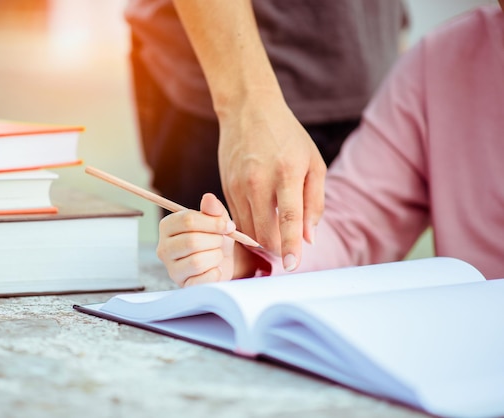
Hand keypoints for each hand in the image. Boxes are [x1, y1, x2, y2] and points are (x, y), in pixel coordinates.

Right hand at [157, 193, 236, 286]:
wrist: (224, 262)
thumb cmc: (215, 238)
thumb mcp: (216, 220)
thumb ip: (212, 209)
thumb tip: (209, 198)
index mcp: (167, 226)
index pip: (187, 220)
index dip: (213, 222)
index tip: (229, 225)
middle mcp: (164, 248)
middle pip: (191, 241)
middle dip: (215, 240)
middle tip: (221, 241)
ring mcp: (172, 269)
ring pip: (197, 261)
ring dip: (215, 256)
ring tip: (217, 254)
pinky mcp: (183, 286)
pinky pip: (203, 279)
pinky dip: (215, 273)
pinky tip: (215, 269)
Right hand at [218, 93, 325, 270]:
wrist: (248, 110)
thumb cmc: (287, 136)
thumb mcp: (313, 163)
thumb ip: (314, 202)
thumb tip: (310, 238)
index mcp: (287, 172)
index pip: (289, 217)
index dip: (291, 245)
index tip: (293, 266)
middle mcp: (259, 180)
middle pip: (264, 231)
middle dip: (276, 249)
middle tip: (287, 253)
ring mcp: (238, 185)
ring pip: (248, 230)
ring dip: (261, 241)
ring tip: (274, 238)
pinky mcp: (225, 187)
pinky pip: (237, 220)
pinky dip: (249, 228)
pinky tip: (260, 223)